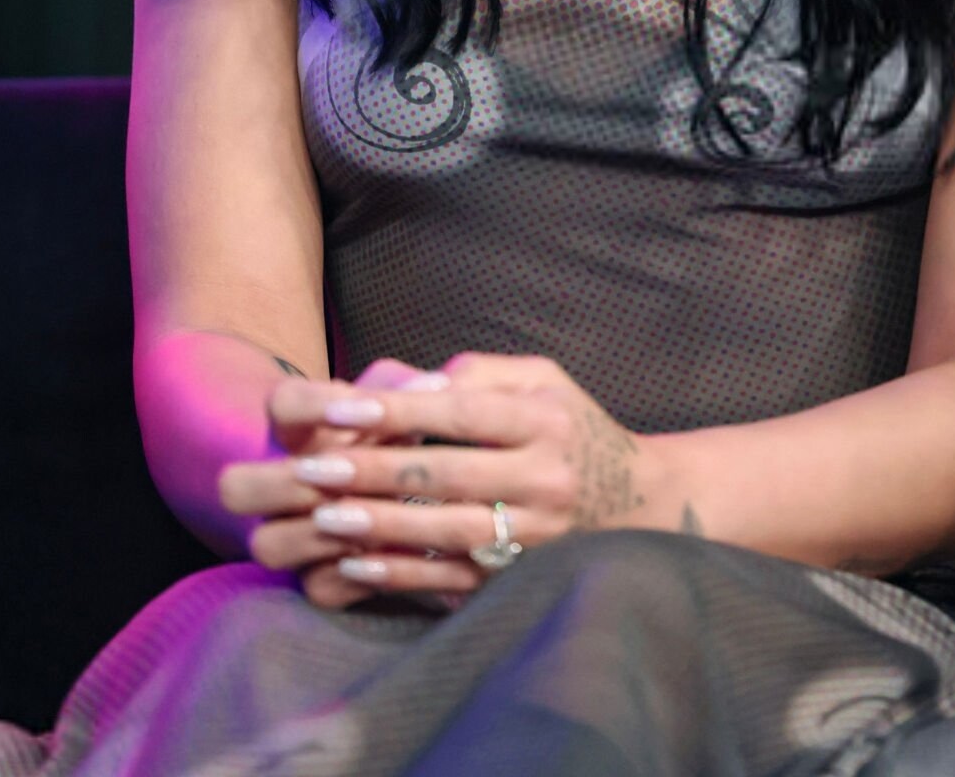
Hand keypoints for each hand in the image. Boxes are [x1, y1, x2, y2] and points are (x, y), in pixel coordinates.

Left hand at [218, 354, 663, 610]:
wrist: (643, 506)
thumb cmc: (573, 430)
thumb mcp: (544, 380)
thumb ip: (479, 374)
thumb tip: (411, 388)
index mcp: (544, 420)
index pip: (462, 412)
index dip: (398, 410)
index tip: (339, 410)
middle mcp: (544, 477)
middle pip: (447, 473)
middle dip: (373, 471)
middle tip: (311, 468)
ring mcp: (536, 536)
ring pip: (446, 531)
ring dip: (380, 526)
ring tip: (323, 517)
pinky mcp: (522, 580)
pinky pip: (453, 579)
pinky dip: (400, 573)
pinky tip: (353, 564)